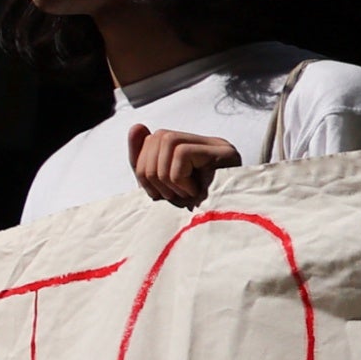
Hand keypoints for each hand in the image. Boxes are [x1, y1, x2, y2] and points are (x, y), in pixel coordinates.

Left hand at [125, 125, 241, 206]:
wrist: (221, 233)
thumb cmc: (193, 214)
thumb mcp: (160, 188)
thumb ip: (144, 161)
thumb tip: (136, 126)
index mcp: (194, 149)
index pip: (153, 139)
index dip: (142, 165)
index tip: (154, 194)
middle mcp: (207, 142)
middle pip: (158, 137)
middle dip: (151, 170)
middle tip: (169, 196)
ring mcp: (217, 145)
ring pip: (168, 141)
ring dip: (166, 175)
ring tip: (182, 194)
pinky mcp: (224, 152)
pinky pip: (182, 153)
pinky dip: (179, 177)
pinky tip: (195, 192)